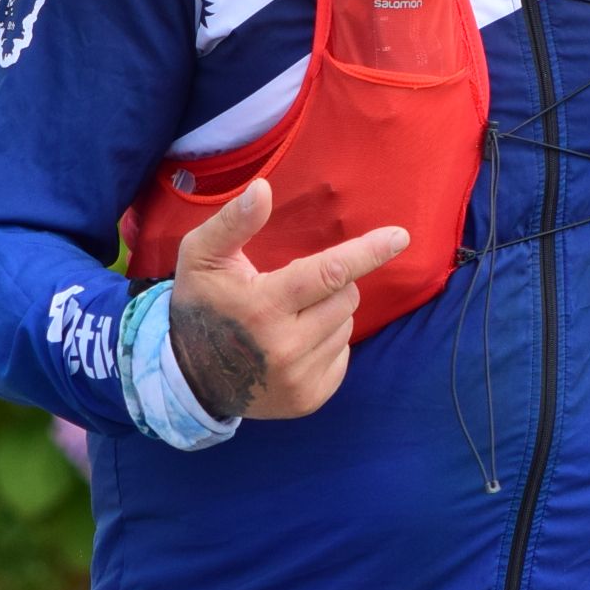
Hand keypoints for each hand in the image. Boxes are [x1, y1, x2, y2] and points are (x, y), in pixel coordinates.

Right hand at [170, 180, 409, 418]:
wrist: (189, 377)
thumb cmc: (201, 304)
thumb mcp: (201, 256)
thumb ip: (233, 222)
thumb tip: (263, 189)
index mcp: (262, 307)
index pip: (330, 273)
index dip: (368, 252)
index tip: (400, 237)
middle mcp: (285, 348)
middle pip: (346, 297)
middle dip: (332, 284)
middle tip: (294, 289)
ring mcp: (299, 379)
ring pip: (346, 325)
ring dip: (328, 314)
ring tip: (289, 318)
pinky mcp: (309, 399)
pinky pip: (343, 355)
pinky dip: (327, 343)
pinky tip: (294, 343)